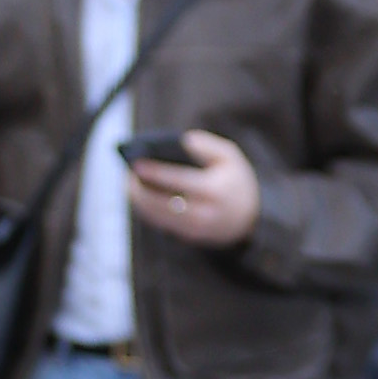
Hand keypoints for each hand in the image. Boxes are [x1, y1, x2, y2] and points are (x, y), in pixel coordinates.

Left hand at [126, 129, 260, 248]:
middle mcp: (203, 213)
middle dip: (141, 189)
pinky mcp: (187, 237)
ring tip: (129, 183)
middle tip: (128, 173)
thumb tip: (182, 141)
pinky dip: (146, 210)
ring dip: (139, 200)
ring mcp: (194, 229)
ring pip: (157, 216)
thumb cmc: (235, 180)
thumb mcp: (230, 157)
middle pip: (162, 203)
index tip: (136, 164)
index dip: (155, 172)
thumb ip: (207, 146)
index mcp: (215, 191)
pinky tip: (138, 196)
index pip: (179, 180)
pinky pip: (160, 223)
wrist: (250, 218)